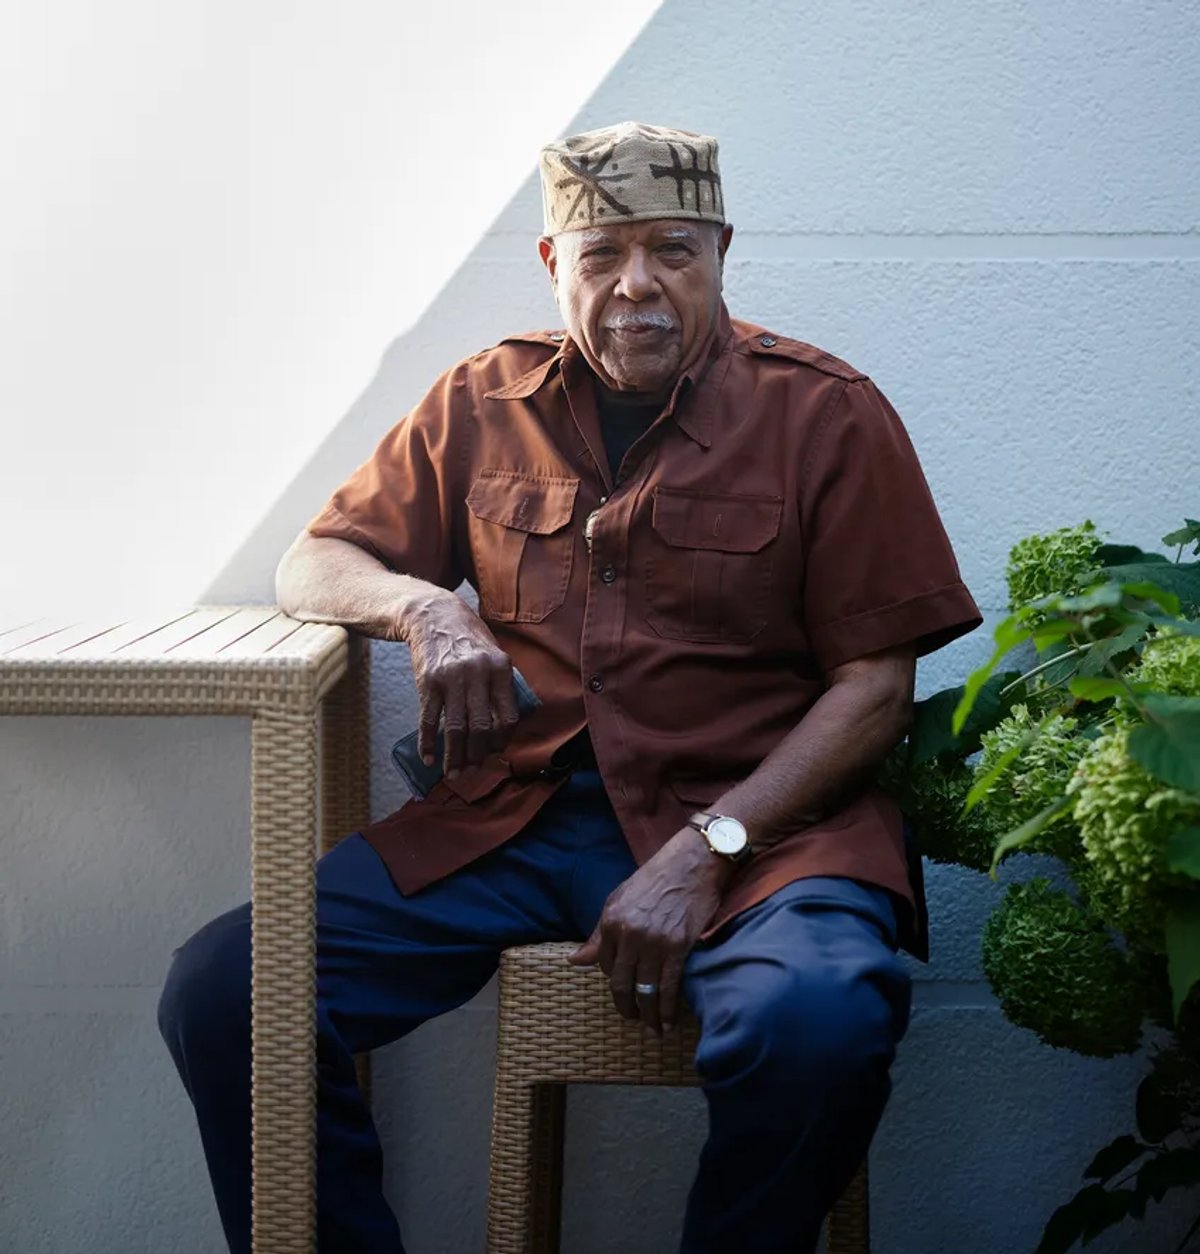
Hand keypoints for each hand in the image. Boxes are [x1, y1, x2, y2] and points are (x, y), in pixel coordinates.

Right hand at [403, 590, 519, 777]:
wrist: (432, 614)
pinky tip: (430, 759)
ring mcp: (451, 679)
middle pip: (481, 727)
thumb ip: (502, 683)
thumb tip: (506, 723)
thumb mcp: (493, 652)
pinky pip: (429, 721)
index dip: (503, 740)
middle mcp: (477, 674)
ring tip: (454, 774)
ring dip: (454, 757)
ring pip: (455, 729)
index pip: (508, 716)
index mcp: (500, 668)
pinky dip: (429, 743)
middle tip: (474, 770)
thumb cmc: (467, 637)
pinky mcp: (428, 682)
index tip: (495, 751)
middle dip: (478, 755)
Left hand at [568, 827, 731, 1034]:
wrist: (693, 863)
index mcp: (611, 921)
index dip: (614, 981)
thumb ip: (598, 934)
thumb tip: (575, 961)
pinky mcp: (679, 947)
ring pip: (645, 990)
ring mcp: (655, 942)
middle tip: (633, 1019)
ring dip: (648, 1016)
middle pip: (622, 984)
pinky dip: (667, 1008)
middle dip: (627, 1008)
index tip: (623, 990)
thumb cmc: (655, 878)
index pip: (603, 965)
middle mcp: (629, 934)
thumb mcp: (618, 899)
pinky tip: (668, 1020)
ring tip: (652, 1029)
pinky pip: (669, 986)